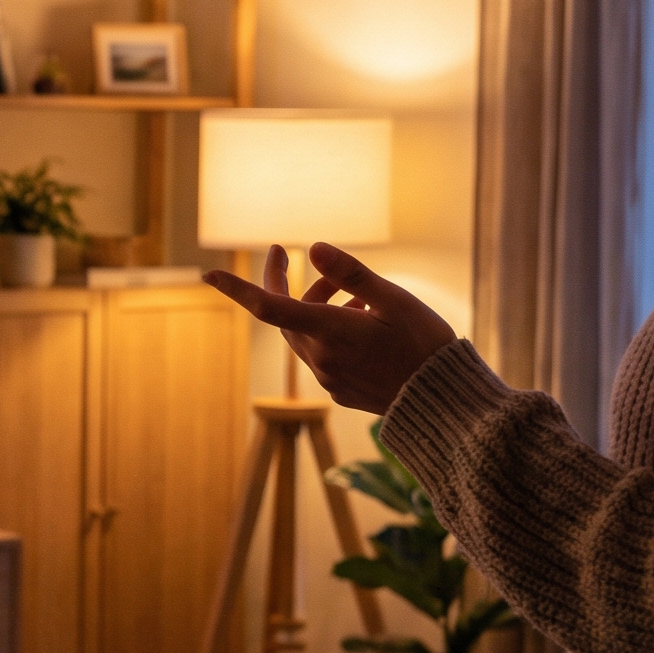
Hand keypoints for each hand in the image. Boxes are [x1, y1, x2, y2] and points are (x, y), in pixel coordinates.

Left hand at [204, 242, 455, 413]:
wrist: (445, 404)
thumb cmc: (424, 345)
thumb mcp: (395, 300)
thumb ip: (353, 275)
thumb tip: (312, 248)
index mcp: (329, 333)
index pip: (268, 308)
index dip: (237, 289)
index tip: (208, 273)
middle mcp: (321, 358)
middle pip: (283, 316)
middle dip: (287, 285)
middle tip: (285, 254)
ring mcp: (328, 378)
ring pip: (304, 334)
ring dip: (316, 307)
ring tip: (353, 293)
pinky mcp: (339, 390)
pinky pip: (322, 354)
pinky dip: (330, 331)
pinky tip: (361, 320)